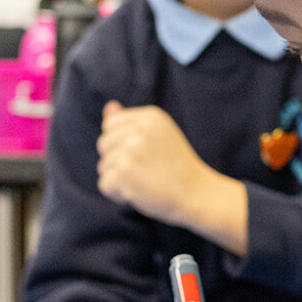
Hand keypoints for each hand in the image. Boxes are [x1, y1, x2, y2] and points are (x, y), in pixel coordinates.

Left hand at [96, 103, 247, 252]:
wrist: (198, 195)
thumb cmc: (176, 168)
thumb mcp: (158, 137)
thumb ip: (131, 123)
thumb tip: (109, 106)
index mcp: (150, 116)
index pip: (110, 124)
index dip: (120, 144)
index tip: (144, 155)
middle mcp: (140, 129)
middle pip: (103, 144)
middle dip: (117, 161)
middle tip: (146, 170)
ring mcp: (131, 150)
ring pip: (103, 166)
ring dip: (120, 180)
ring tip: (146, 181)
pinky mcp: (124, 172)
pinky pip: (104, 184)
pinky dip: (118, 194)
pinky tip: (140, 192)